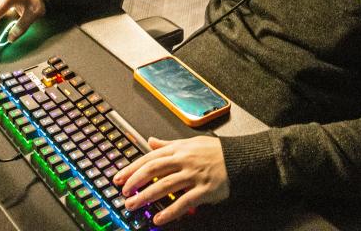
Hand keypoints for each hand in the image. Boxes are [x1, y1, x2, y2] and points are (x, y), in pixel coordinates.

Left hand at [114, 136, 228, 224]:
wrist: (240, 158)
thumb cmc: (216, 151)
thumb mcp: (191, 142)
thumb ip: (168, 143)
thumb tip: (150, 141)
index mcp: (179, 148)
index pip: (150, 157)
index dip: (133, 168)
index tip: (120, 178)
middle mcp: (184, 160)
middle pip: (154, 170)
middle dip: (135, 182)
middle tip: (124, 193)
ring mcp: (194, 175)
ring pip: (165, 185)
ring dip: (146, 196)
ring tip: (133, 205)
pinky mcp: (204, 189)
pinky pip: (184, 201)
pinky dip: (170, 211)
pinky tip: (159, 218)